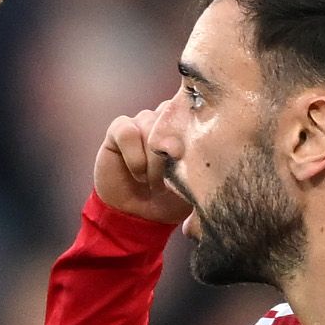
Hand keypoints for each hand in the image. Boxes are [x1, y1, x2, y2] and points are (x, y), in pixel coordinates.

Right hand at [92, 89, 191, 224]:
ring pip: (149, 123)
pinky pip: (127, 132)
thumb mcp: (195, 184)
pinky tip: (138, 173)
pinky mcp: (119, 130)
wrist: (139, 214)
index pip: (194, 110)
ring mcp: (141, 122)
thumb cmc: (171, 198)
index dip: (195, 128)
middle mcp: (164, 120)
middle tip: (173, 175)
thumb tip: (206, 155)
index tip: (195, 156)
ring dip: (153, 158)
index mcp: (187, 127)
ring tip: (154, 183)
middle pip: (171, 116)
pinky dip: (134, 156)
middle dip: (173, 147)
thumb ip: (202, 166)